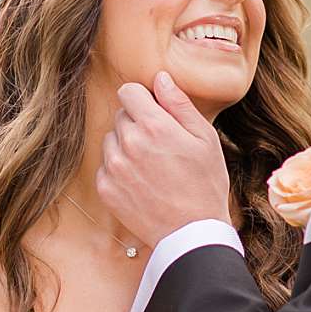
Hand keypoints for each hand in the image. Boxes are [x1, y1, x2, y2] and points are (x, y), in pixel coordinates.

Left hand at [97, 73, 232, 249]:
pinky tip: (141, 182)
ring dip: (126, 146)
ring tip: (151, 166)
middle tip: (160, 146)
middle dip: (137, 123)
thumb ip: (179, 104)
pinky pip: (105, 165)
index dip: (143, 99)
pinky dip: (119, 170)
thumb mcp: (204, 139)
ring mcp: (114, 167)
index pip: (128, 91)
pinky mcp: (106, 188)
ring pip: (111, 140)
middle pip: (121, 115)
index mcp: (154, 125)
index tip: (154, 112)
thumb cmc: (205, 184)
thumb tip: (160, 78)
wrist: (191, 233)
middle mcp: (128, 143)